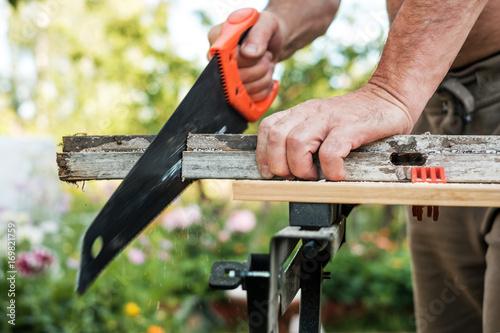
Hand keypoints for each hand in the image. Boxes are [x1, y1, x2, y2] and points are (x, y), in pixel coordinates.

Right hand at [208, 10, 283, 101]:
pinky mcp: (233, 91)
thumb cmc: (266, 29)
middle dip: (260, 68)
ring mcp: (222, 77)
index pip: (225, 58)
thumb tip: (249, 54)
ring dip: (264, 79)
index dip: (246, 61)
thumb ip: (258, 34)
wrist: (272, 42)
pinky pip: (249, 100)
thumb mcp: (266, 23)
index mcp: (216, 38)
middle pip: (234, 77)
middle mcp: (215, 59)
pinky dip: (264, 91)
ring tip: (267, 65)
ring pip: (243, 92)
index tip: (261, 54)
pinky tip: (267, 78)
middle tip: (267, 56)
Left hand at [256, 84, 413, 179]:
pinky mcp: (351, 127)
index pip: (268, 127)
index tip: (269, 172)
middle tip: (296, 176)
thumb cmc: (357, 118)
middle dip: (280, 165)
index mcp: (302, 112)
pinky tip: (339, 174)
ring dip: (302, 167)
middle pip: (276, 137)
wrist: (391, 96)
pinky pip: (330, 151)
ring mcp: (330, 118)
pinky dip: (330, 169)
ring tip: (315, 176)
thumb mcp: (324, 123)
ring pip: (296, 143)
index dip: (263, 153)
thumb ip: (306, 138)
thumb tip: (289, 170)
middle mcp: (311, 112)